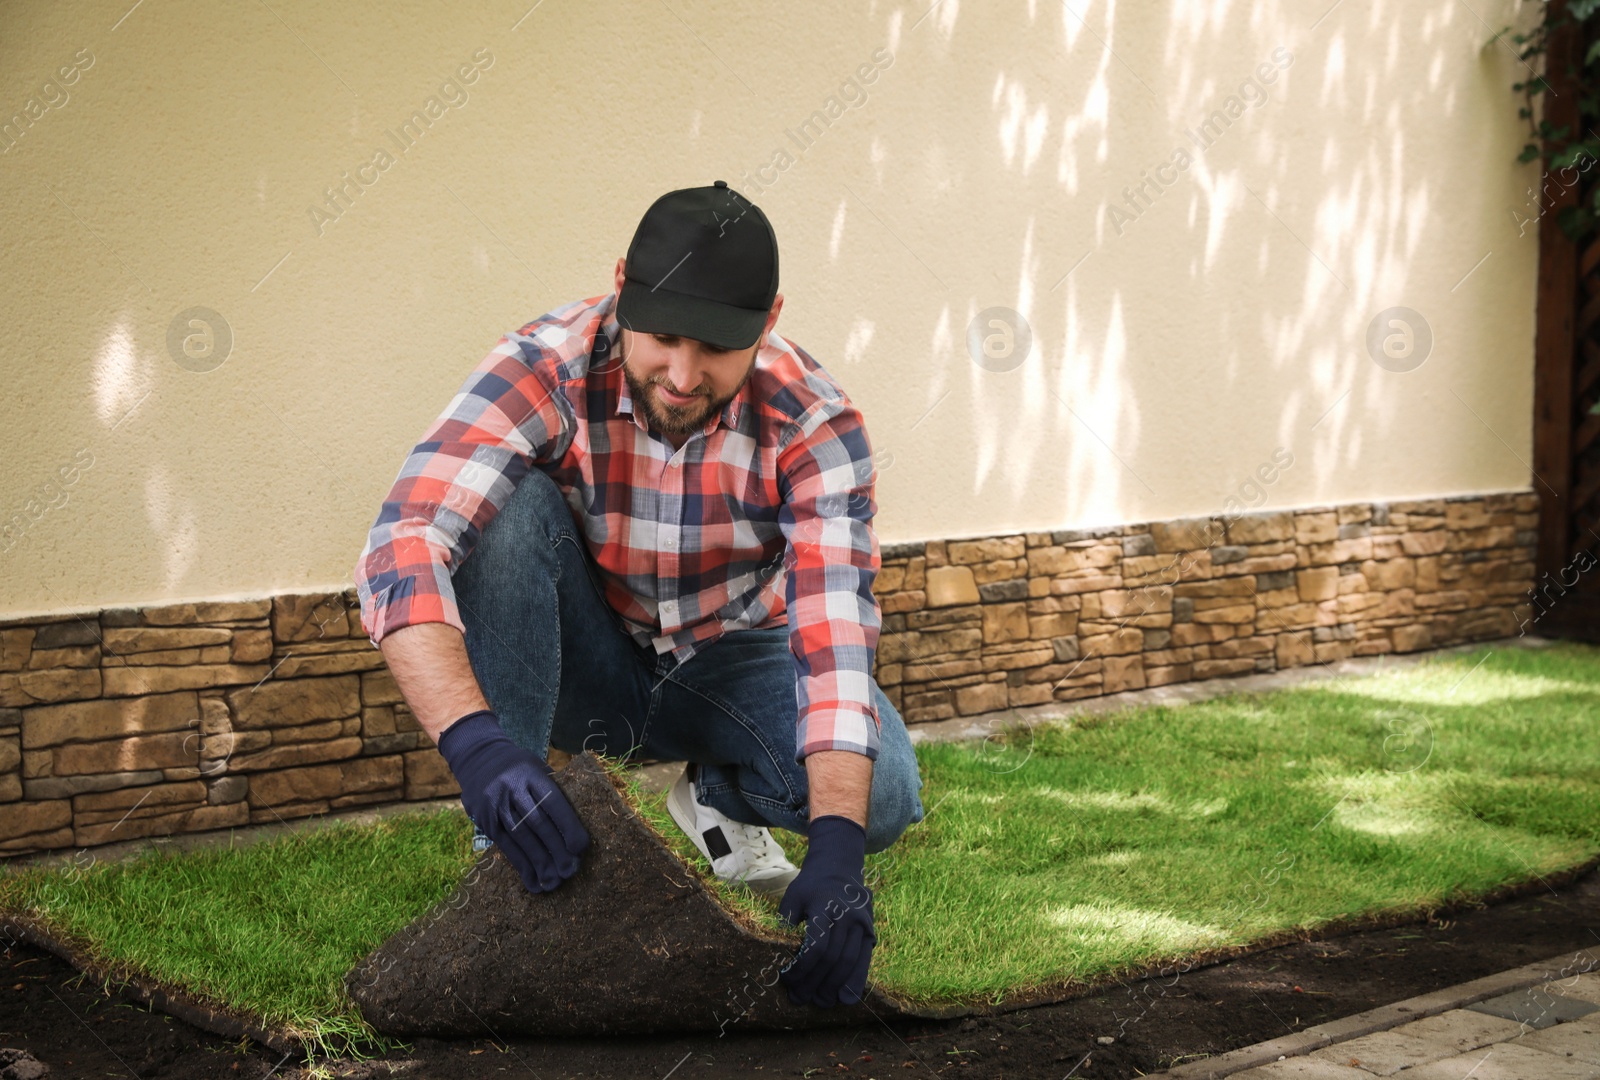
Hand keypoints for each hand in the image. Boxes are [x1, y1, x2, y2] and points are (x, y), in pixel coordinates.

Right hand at [436, 710, 589, 892]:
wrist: (477, 755)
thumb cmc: (518, 766)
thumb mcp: (537, 767)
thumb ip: (553, 790)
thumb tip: (577, 827)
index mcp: (530, 773)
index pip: (553, 802)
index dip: (567, 826)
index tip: (580, 847)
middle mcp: (511, 788)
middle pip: (537, 823)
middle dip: (556, 850)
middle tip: (570, 871)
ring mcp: (495, 804)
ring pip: (520, 838)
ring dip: (539, 863)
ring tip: (554, 882)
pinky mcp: (484, 820)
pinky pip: (505, 846)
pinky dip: (521, 865)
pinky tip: (533, 880)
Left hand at [777, 814, 874, 1006]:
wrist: (840, 866)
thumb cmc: (810, 885)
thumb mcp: (793, 896)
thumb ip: (785, 921)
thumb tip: (774, 953)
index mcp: (825, 905)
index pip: (816, 946)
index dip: (802, 968)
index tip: (788, 979)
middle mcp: (847, 914)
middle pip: (832, 957)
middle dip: (815, 982)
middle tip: (801, 999)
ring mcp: (861, 923)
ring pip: (850, 961)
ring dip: (835, 986)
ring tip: (821, 1003)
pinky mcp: (870, 931)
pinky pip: (864, 959)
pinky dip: (856, 980)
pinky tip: (847, 997)